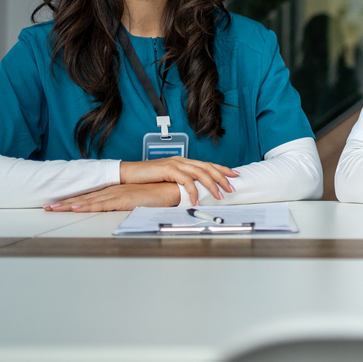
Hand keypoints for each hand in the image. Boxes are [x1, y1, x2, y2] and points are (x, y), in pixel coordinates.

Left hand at [45, 182, 180, 211]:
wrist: (173, 189)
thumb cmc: (158, 196)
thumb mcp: (138, 203)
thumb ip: (126, 206)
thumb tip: (118, 213)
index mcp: (115, 192)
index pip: (90, 197)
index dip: (73, 201)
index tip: (58, 204)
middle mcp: (113, 191)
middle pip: (84, 198)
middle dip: (65, 203)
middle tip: (47, 207)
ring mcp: (117, 195)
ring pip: (89, 201)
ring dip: (70, 204)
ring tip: (53, 208)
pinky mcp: (124, 200)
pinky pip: (102, 204)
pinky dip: (88, 205)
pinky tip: (76, 208)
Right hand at [119, 157, 237, 204]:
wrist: (128, 173)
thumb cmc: (146, 178)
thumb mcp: (167, 179)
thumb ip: (180, 182)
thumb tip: (193, 191)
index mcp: (182, 161)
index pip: (206, 164)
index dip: (222, 169)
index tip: (234, 175)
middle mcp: (181, 160)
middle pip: (207, 167)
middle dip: (222, 178)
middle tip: (232, 188)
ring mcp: (175, 164)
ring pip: (200, 173)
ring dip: (211, 185)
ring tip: (219, 196)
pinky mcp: (168, 169)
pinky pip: (186, 181)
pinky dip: (193, 191)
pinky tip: (196, 200)